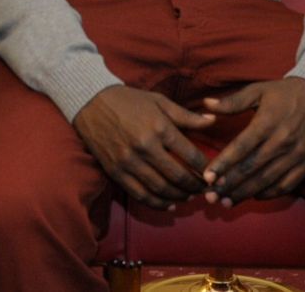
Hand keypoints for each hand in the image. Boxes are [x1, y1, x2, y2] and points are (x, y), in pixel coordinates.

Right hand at [71, 84, 214, 209]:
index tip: (212, 173)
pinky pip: (140, 194)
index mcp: (159, 127)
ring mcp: (129, 161)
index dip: (205, 168)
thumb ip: (186, 116)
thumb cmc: (129, 100)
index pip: (190, 155)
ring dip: (179, 197)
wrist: (91, 102)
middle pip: (178, 176)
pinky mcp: (116, 171)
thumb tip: (213, 120)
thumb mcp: (159, 102)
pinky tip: (169, 204)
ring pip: (160, 189)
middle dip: (195, 186)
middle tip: (204, 189)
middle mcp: (145, 146)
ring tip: (189, 197)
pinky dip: (157, 203)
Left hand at [201, 77, 304, 204]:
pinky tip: (254, 197)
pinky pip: (286, 184)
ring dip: (245, 193)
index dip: (223, 164)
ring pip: (267, 180)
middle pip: (251, 168)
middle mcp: (282, 141)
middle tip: (211, 196)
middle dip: (229, 184)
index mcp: (267, 122)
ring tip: (227, 202)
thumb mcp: (258, 90)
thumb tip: (206, 104)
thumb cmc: (285, 92)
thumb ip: (232, 101)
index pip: (241, 147)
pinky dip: (269, 194)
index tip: (207, 177)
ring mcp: (297, 154)